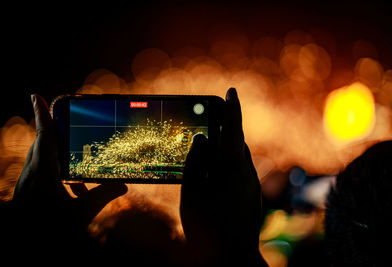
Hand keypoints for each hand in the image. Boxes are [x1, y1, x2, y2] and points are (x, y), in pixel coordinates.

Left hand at [13, 94, 126, 236]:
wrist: (29, 246)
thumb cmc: (50, 230)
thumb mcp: (80, 214)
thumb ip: (102, 196)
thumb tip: (123, 186)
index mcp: (42, 173)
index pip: (44, 137)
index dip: (42, 115)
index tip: (36, 96)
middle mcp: (32, 175)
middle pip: (42, 144)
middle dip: (51, 130)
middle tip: (62, 118)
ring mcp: (29, 184)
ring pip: (41, 159)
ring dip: (55, 151)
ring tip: (71, 150)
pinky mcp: (30, 194)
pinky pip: (43, 174)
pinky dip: (57, 171)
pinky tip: (74, 186)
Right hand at [181, 88, 266, 264]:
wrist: (234, 259)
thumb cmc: (208, 228)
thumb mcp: (193, 192)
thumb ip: (196, 160)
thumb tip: (201, 137)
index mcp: (232, 168)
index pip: (233, 128)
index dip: (231, 107)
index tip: (230, 90)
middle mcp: (247, 173)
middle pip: (235, 142)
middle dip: (223, 129)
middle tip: (208, 122)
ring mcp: (251, 185)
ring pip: (237, 158)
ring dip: (224, 149)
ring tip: (206, 151)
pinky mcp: (251, 196)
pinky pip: (239, 171)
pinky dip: (227, 165)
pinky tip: (214, 175)